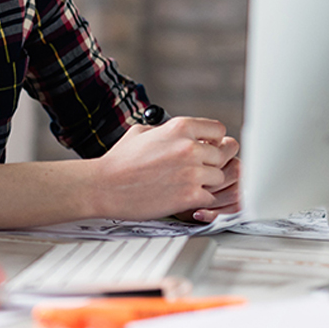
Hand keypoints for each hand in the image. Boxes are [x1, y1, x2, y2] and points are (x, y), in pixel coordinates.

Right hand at [88, 117, 239, 221]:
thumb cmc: (120, 161)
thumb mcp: (142, 132)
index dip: (213, 140)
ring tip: (190, 185)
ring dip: (208, 183)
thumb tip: (177, 132)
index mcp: (179, 127)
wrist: (105, 186)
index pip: (218, 130)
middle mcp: (189, 147)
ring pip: (220, 177)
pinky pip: (211, 198)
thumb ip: (166, 129)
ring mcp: (191, 172)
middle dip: (212, 162)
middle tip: (199, 170)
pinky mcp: (190, 195)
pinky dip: (202, 200)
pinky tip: (186, 197)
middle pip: (223, 154)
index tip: (206, 148)